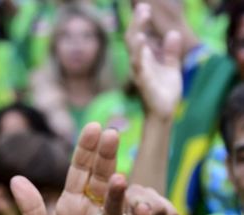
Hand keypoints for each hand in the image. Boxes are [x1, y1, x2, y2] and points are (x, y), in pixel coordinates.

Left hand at [12, 123, 151, 214]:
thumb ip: (30, 210)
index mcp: (71, 206)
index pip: (79, 173)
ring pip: (116, 203)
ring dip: (118, 191)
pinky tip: (138, 207)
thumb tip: (15, 179)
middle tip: (111, 133)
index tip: (94, 127)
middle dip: (106, 157)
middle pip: (101, 179)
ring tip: (117, 176)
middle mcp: (92, 212)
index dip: (86, 151)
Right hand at [127, 3, 182, 120]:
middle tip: (142, 7)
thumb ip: (171, 51)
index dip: (140, 22)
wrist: (164, 112)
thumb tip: (173, 33)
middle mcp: (138, 64)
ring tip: (142, 18)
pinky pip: (139, 67)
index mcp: (144, 59)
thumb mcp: (172, 67)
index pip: (138, 37)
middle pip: (132, 39)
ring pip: (134, 50)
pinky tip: (141, 43)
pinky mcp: (144, 82)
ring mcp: (139, 73)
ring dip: (137, 35)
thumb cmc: (164, 92)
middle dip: (137, 23)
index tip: (144, 7)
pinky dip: (139, 54)